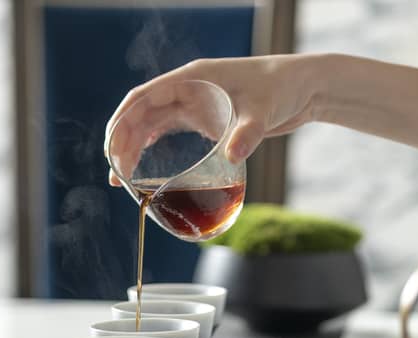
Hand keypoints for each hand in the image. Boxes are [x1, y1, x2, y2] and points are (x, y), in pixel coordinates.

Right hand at [104, 53, 417, 185]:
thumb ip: (246, 134)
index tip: (113, 151)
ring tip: (122, 178)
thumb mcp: (263, 112)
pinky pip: (165, 129)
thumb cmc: (281, 89)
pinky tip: (140, 166)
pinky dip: (148, 146)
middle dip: (122, 142)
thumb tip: (232, 157)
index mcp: (190, 79)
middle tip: (116, 175)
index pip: (142, 98)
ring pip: (149, 123)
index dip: (122, 123)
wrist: (303, 88)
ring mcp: (193, 102)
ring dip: (132, 147)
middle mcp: (186, 88)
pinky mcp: (202, 116)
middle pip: (140, 113)